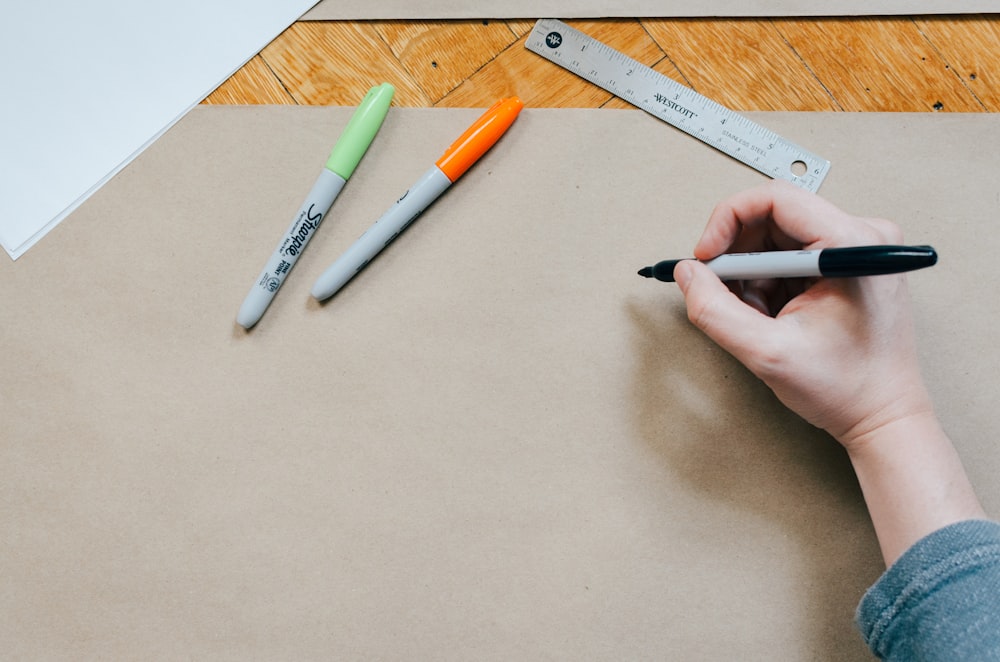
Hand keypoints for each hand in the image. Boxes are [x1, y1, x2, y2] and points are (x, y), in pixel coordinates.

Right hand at [674, 180, 933, 449]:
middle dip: (738, 257)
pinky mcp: (848, 263)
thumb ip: (714, 309)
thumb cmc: (846, 388)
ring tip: (759, 317)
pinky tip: (775, 316)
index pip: (774, 199)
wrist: (883, 416)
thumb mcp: (765, 352)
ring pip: (778, 238)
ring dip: (752, 275)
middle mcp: (860, 236)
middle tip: (723, 295)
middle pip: (774, 216)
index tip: (704, 257)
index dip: (727, 222)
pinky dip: (769, 283)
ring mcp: (856, 248)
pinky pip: (791, 255)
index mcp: (850, 245)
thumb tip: (687, 273)